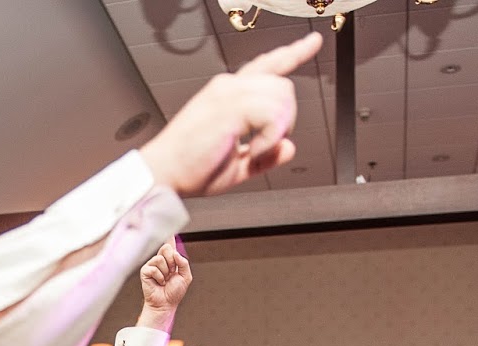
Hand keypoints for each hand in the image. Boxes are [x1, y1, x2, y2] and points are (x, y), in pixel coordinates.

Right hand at [138, 239, 190, 330]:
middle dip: (172, 262)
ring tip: (164, 280)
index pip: (170, 244)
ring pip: (161, 259)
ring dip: (166, 272)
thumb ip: (183, 263)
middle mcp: (160, 260)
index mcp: (170, 260)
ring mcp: (152, 264)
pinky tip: (158, 282)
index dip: (169, 235)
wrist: (165, 304)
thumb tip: (175, 254)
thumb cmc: (174, 292)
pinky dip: (159, 277)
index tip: (168, 225)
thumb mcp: (186, 277)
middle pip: (167, 248)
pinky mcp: (145, 271)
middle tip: (171, 273)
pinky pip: (154, 268)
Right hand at [139, 34, 322, 197]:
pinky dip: (269, 137)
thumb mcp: (237, 165)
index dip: (294, 52)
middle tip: (265, 144)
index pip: (267, 64)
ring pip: (282, 95)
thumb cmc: (190, 168)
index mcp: (229, 93)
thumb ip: (266, 155)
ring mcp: (229, 93)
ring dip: (277, 129)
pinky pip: (273, 114)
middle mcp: (229, 86)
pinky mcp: (230, 106)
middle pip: (283, 84)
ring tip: (255, 149)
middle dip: (286, 118)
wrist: (165, 173)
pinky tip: (253, 149)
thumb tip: (289, 148)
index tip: (313, 41)